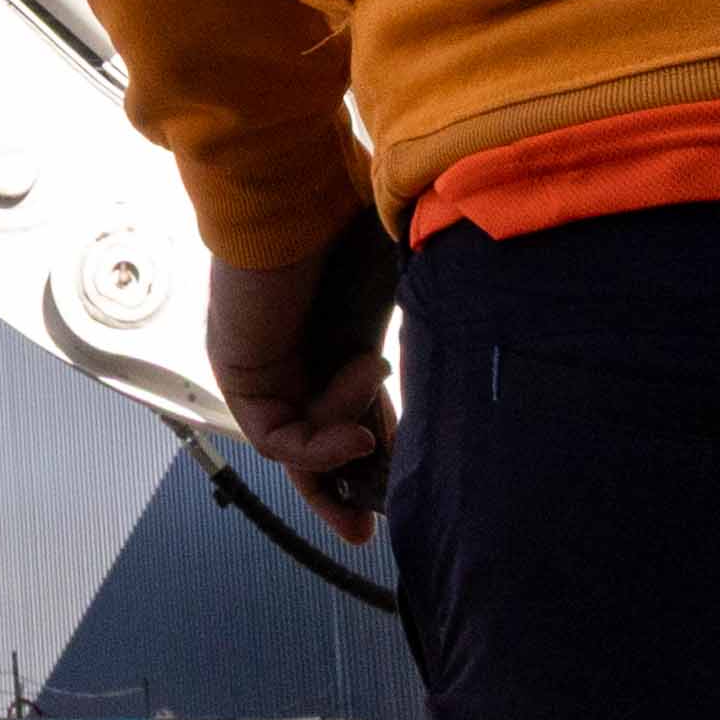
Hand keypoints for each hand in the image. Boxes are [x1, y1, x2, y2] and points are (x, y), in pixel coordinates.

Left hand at [204, 206, 402, 543]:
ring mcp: (262, 367)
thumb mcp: (397, 282)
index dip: (379, 450)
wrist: (293, 187)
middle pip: (312, 445)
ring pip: (298, 447)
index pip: (350, 409)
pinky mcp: (240, 373)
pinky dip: (320, 443)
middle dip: (343, 492)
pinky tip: (357, 429)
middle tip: (367, 532)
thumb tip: (480, 332)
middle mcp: (292, 355)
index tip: (407, 489)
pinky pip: (279, 436)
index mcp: (330, 333)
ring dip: (347, 443)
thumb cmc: (347, 214)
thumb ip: (424, 319)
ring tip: (372, 413)